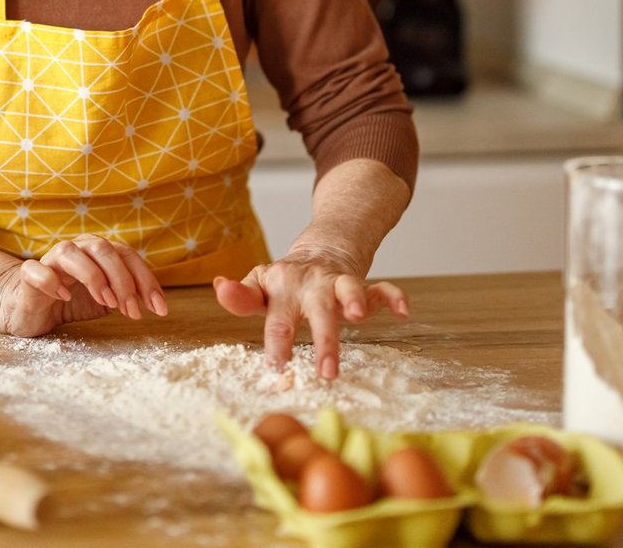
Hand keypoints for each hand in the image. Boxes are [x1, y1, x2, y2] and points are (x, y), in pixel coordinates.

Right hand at [0, 234, 168, 337]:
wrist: (29, 307)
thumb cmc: (70, 300)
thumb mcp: (105, 300)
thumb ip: (125, 296)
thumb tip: (155, 303)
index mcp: (98, 252)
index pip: (127, 255)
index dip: (146, 280)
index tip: (159, 308)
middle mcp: (77, 249)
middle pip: (103, 249)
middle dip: (123, 281)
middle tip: (132, 311)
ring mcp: (50, 260)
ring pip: (71, 252)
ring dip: (93, 276)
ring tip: (106, 303)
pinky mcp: (28, 275)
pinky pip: (36, 269)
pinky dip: (51, 280)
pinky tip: (63, 296)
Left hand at [213, 247, 408, 379]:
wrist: (320, 251)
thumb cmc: (285, 281)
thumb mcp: (259, 286)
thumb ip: (241, 295)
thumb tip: (219, 286)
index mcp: (283, 287)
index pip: (278, 319)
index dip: (278, 341)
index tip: (277, 364)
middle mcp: (313, 284)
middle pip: (318, 311)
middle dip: (324, 340)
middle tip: (327, 371)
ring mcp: (339, 284)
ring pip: (350, 290)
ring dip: (355, 300)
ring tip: (358, 317)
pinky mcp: (364, 287)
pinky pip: (383, 289)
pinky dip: (395, 297)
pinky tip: (403, 311)